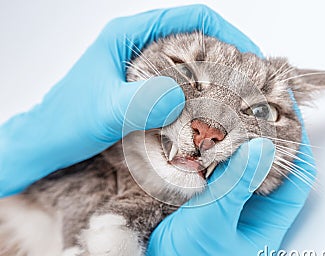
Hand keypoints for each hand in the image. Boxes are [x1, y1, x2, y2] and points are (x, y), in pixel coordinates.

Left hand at [0, 4, 261, 196]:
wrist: (47, 142)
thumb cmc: (66, 123)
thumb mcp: (102, 111)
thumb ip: (138, 103)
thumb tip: (179, 98)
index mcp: (129, 35)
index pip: (189, 18)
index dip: (225, 32)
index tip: (249, 54)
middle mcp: (139, 45)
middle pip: (194, 38)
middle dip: (227, 55)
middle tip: (251, 80)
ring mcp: (141, 67)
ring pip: (188, 63)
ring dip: (215, 76)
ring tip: (238, 97)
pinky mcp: (142, 87)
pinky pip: (179, 84)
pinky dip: (198, 94)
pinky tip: (209, 113)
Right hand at [142, 100, 314, 255]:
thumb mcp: (215, 224)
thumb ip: (235, 187)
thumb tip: (262, 146)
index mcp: (267, 221)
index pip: (297, 176)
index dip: (300, 142)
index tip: (290, 108)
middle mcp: (251, 207)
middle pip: (269, 162)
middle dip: (266, 131)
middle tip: (257, 98)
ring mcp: (228, 199)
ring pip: (240, 161)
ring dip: (237, 136)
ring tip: (232, 105)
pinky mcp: (206, 194)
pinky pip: (216, 165)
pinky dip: (213, 146)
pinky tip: (205, 129)